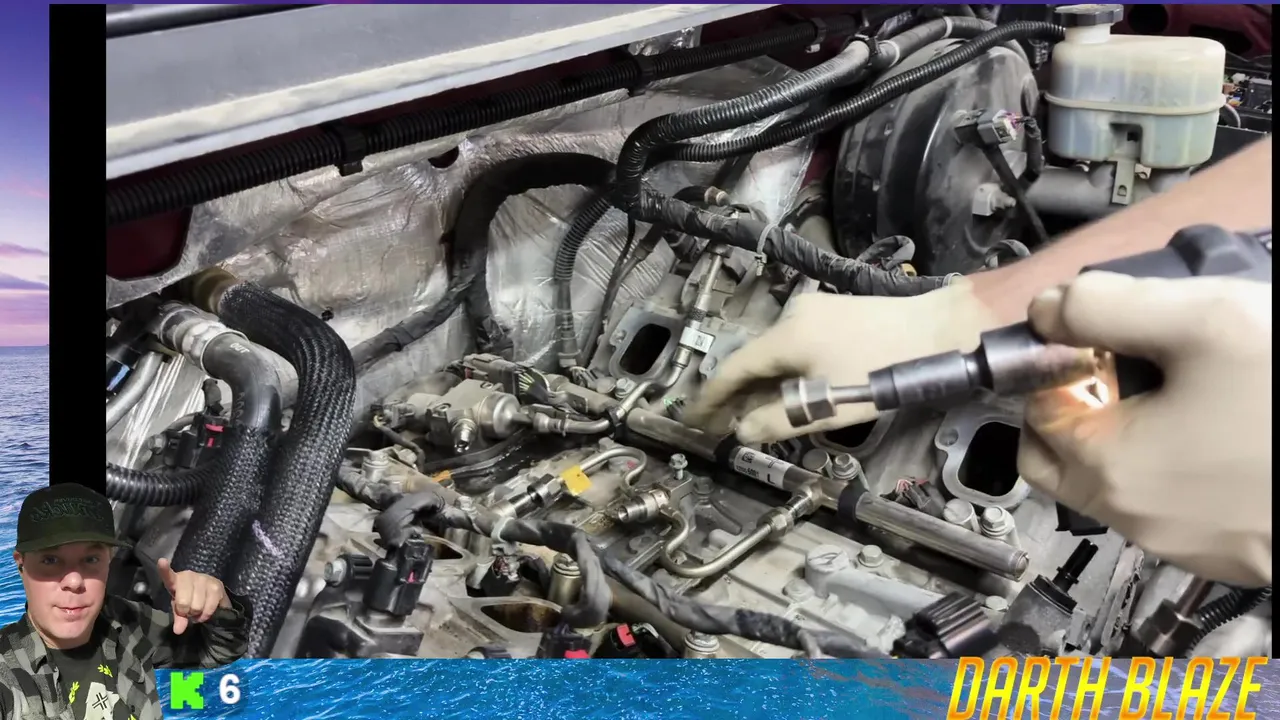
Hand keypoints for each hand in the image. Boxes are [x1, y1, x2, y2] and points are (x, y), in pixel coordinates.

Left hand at [157, 558, 230, 634]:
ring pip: (197, 606)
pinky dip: (205, 615)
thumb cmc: (190, 599)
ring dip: (197, 614)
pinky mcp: (217, 585)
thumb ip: (178, 618)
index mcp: (176, 580)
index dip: (164, 569)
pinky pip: (209, 607)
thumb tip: (178, 630)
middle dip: (186, 612)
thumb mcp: (180, 608)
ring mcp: (204, 579)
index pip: (168, 575)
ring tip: (198, 610)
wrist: (211, 593)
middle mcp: (190, 576)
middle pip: (183, 602)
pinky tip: (204, 612)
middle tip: (188, 611)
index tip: (161, 561)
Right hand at [684, 281, 995, 442]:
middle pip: (750, 361)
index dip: (709, 399)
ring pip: (773, 355)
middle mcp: (791, 317)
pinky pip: (794, 347)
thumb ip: (779, 421)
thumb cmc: (885, 369)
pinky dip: (783, 372)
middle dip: (732, 396)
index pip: (731, 370)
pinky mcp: (833, 315)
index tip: (692, 419)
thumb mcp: (829, 407)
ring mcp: (813, 312)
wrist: (940, 329)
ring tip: (751, 415)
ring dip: (760, 386)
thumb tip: (741, 432)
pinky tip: (789, 392)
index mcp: (784, 337)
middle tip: (718, 425)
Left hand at [1018, 272, 1271, 586]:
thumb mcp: (1202, 320)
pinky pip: (1168, 504)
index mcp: (1105, 466)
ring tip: (1187, 389)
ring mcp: (1177, 544)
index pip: (1035, 409)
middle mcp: (1128, 517)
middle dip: (1077, 405)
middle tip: (1127, 364)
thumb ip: (1107, 306)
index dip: (1058, 363)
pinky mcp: (1224, 553)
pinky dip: (1173, 465)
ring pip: (1114, 481)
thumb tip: (1050, 309)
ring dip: (1128, 433)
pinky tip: (1224, 426)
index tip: (1098, 337)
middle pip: (1058, 456)